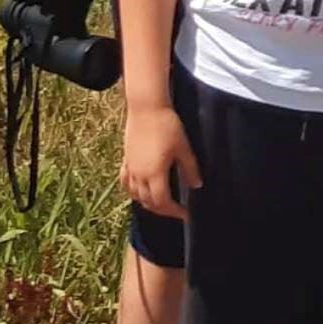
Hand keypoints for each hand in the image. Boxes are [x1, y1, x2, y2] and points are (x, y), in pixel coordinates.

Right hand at [121, 105, 199, 220]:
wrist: (146, 108)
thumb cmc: (168, 126)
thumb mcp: (183, 148)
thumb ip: (190, 169)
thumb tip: (197, 186)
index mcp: (154, 174)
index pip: (162, 202)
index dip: (174, 211)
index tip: (186, 215)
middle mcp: (139, 174)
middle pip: (148, 202)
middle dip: (162, 210)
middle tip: (176, 211)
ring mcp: (130, 167)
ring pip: (135, 194)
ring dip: (147, 203)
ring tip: (161, 203)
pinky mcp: (125, 159)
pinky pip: (126, 182)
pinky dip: (133, 191)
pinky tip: (139, 191)